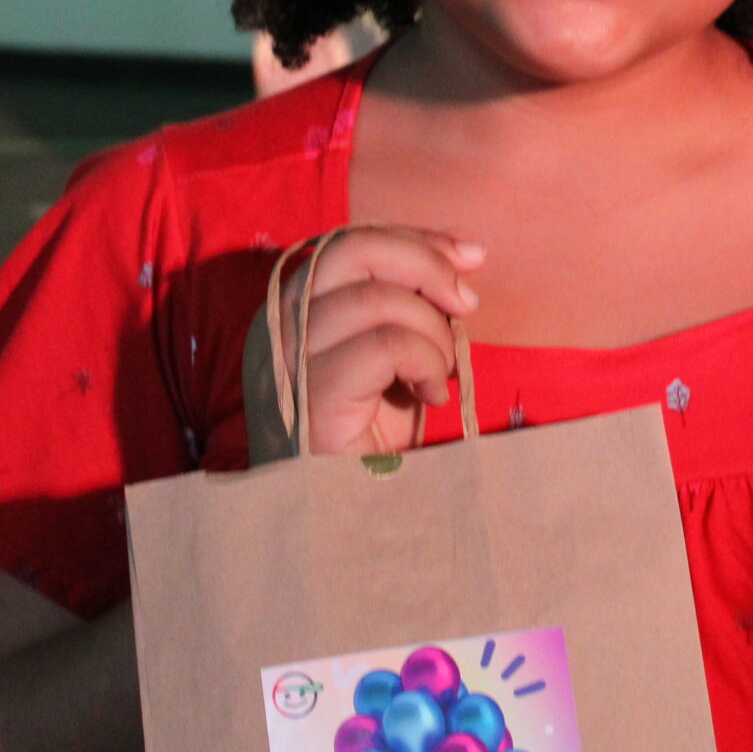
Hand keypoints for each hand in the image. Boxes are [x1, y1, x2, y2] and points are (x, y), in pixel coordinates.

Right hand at [253, 226, 483, 458]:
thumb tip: (466, 255)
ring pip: (377, 299)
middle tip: (466, 305)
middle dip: (426, 264)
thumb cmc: (376, 436)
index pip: (351, 241)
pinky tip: (432, 395)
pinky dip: (426, 362)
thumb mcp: (400, 356)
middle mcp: (281, 325)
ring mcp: (290, 359)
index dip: (416, 239)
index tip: (471, 256)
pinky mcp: (311, 395)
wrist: (356, 513)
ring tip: (440, 373)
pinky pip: (386, 345)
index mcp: (297, 309)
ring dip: (432, 332)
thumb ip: (416, 303)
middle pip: (353, 248)